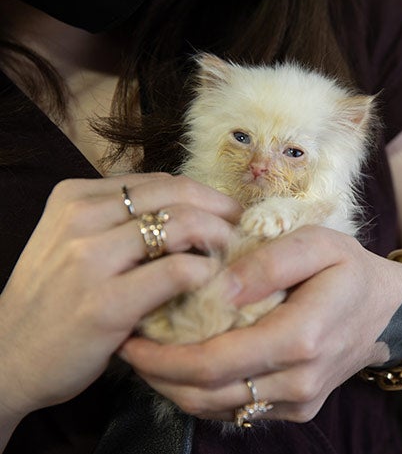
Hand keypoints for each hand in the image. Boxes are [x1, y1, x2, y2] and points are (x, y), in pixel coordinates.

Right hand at [0, 174, 240, 423]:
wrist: (6, 359)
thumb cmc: (53, 301)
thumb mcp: (73, 243)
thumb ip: (120, 222)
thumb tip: (191, 212)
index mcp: (74, 196)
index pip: (161, 181)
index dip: (205, 196)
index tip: (227, 214)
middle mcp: (80, 217)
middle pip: (177, 194)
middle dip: (221, 211)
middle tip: (240, 232)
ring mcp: (90, 258)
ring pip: (183, 224)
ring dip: (219, 239)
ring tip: (229, 258)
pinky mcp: (106, 302)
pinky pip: (178, 271)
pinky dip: (206, 274)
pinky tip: (211, 285)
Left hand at [120, 225, 401, 422]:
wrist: (386, 312)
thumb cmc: (349, 270)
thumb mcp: (318, 244)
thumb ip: (269, 261)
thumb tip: (218, 287)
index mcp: (301, 338)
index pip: (215, 361)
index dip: (164, 356)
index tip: (132, 337)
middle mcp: (298, 381)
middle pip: (207, 393)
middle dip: (159, 375)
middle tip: (130, 347)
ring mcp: (299, 401)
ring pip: (218, 408)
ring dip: (176, 387)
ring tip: (151, 356)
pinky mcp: (298, 410)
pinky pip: (238, 411)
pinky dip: (205, 393)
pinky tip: (189, 367)